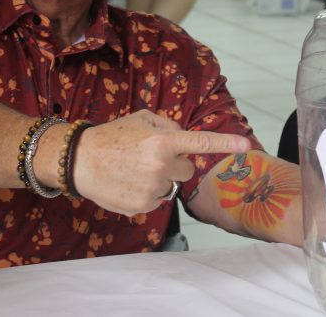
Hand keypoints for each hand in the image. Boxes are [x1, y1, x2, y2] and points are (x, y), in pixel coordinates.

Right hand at [73, 110, 249, 216]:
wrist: (79, 160)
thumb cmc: (112, 136)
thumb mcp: (142, 119)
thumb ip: (169, 126)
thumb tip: (185, 139)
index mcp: (163, 140)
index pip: (201, 142)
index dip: (226, 143)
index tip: (246, 146)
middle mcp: (161, 165)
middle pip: (187, 169)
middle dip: (176, 164)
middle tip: (150, 157)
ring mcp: (152, 188)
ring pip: (171, 185)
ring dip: (160, 179)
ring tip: (134, 169)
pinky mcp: (142, 206)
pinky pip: (157, 200)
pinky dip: (147, 193)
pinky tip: (128, 182)